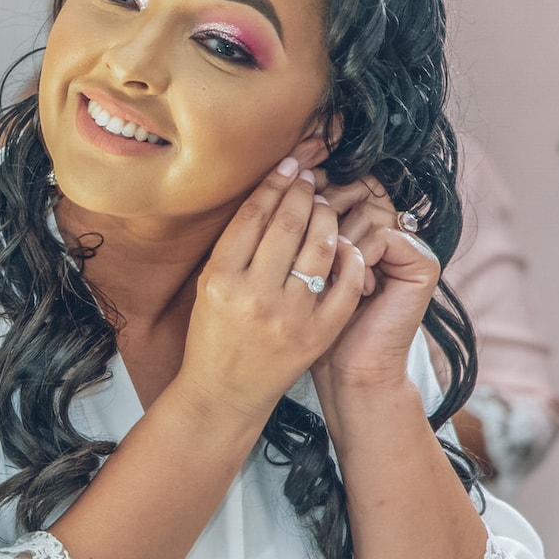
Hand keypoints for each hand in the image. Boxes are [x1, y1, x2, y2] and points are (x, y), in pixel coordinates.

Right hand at [175, 147, 366, 424]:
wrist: (224, 392)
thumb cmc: (213, 335)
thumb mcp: (209, 287)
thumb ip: (235, 246)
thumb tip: (269, 195)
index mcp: (221, 280)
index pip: (253, 216)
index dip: (274, 184)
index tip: (288, 166)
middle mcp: (255, 295)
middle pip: (288, 224)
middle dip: (302, 192)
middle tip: (309, 177)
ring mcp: (290, 316)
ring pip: (320, 246)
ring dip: (326, 217)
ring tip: (324, 205)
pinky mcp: (318, 333)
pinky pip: (344, 283)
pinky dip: (349, 257)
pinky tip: (345, 243)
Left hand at [308, 167, 440, 388]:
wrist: (347, 370)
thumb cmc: (311, 323)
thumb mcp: (299, 268)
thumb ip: (300, 227)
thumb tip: (287, 171)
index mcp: (361, 225)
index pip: (341, 183)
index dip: (313, 184)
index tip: (290, 183)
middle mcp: (388, 228)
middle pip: (355, 189)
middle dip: (324, 207)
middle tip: (310, 234)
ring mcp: (408, 244)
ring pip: (366, 211)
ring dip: (341, 239)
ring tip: (331, 270)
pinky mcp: (423, 262)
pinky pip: (383, 235)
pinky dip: (361, 256)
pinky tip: (356, 284)